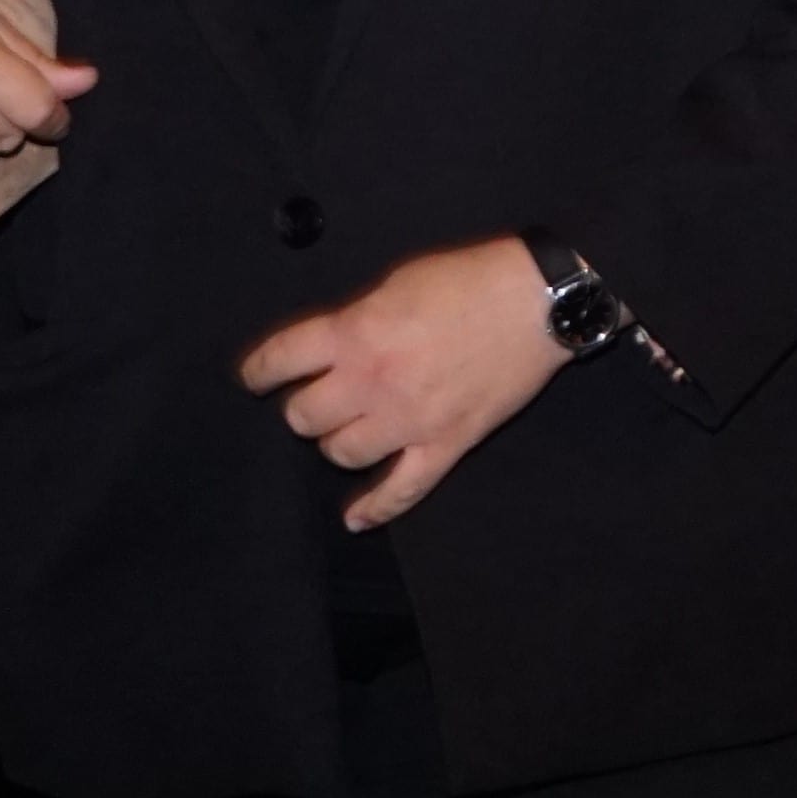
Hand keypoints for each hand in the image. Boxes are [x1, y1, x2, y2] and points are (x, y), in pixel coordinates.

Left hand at [235, 241, 572, 532]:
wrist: (541, 300)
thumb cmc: (473, 278)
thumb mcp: (399, 280)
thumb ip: (356, 318)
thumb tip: (331, 346)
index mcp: (356, 334)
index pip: (278, 361)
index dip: (258, 371)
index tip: (256, 377)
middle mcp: (374, 382)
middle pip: (303, 416)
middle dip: (306, 405)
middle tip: (323, 395)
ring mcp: (411, 419)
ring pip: (342, 453)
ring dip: (339, 441)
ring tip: (352, 426)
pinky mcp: (447, 443)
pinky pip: (403, 489)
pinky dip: (376, 509)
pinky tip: (355, 518)